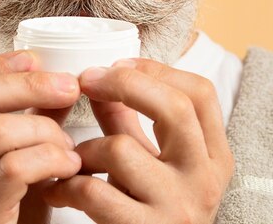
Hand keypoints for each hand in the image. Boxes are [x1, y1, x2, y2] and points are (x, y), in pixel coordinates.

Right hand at [0, 51, 81, 223]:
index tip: (32, 59)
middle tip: (69, 87)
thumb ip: (31, 117)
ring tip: (67, 145)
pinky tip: (68, 166)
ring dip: (45, 130)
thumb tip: (63, 82)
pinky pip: (14, 168)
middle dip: (29, 84)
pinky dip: (51, 160)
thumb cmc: (7, 202)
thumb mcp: (11, 151)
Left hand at [43, 59, 234, 223]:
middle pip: (173, 107)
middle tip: (86, 81)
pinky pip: (94, 191)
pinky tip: (58, 189)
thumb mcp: (153, 164)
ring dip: (83, 148)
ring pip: (120, 148)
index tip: (119, 64)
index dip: (156, 69)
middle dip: (123, 84)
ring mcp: (177, 207)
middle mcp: (204, 178)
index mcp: (214, 156)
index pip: (199, 93)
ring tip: (70, 159)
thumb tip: (99, 81)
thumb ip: (130, 122)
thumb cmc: (154, 212)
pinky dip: (66, 185)